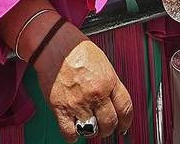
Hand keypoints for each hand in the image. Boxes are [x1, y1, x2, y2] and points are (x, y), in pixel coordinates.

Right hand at [33, 24, 132, 141]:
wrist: (54, 43)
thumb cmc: (76, 50)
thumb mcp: (103, 63)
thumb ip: (109, 84)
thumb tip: (114, 103)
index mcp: (109, 81)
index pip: (126, 109)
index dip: (126, 122)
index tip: (122, 126)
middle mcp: (96, 93)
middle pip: (110, 124)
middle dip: (108, 129)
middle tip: (103, 127)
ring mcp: (79, 102)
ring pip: (92, 131)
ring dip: (91, 132)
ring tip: (88, 125)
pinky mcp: (61, 108)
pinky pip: (70, 133)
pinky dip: (73, 135)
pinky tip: (73, 127)